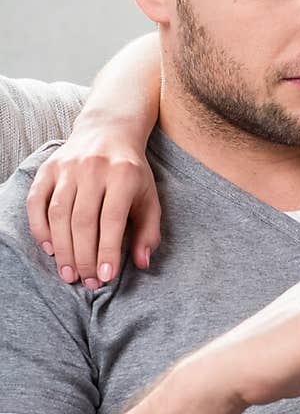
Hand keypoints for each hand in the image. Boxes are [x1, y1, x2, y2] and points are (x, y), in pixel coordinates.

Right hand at [26, 114, 161, 287]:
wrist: (108, 131)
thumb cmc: (132, 173)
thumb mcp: (149, 197)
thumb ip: (148, 231)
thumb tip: (142, 263)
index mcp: (123, 175)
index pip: (111, 219)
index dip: (107, 251)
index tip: (106, 277)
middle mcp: (93, 169)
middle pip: (82, 221)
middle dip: (84, 256)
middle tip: (87, 282)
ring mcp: (68, 167)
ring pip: (59, 214)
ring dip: (62, 249)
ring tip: (69, 274)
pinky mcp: (48, 168)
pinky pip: (37, 202)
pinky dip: (40, 228)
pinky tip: (50, 249)